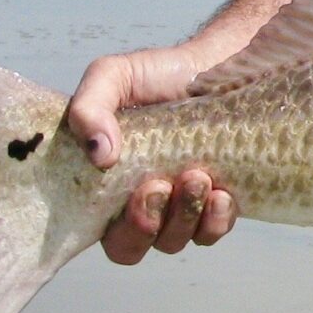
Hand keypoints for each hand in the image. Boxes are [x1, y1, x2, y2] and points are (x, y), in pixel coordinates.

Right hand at [64, 44, 237, 263]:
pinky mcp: (216, 203)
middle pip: (131, 248)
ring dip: (183, 217)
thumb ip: (89, 107)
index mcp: (106, 183)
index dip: (115, 228)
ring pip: (173, 241)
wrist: (215, 64)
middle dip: (145, 225)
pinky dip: (216, 221)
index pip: (96, 233)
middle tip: (161, 184)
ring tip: (197, 177)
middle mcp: (139, 203)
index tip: (137, 190)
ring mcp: (179, 207)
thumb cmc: (156, 74)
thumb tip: (99, 156)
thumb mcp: (113, 77)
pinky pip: (212, 232)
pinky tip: (222, 194)